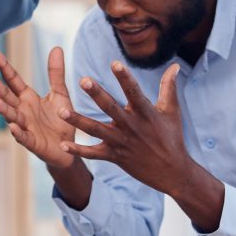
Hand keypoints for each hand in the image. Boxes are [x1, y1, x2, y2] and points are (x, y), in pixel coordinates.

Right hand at [0, 47, 75, 169]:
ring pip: (11, 116)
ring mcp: (25, 126)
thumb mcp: (60, 93)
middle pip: (5, 95)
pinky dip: (18, 133)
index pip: (12, 80)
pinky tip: (13, 128)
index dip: (4, 68)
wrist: (69, 147)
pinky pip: (23, 137)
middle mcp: (22, 110)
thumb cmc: (60, 120)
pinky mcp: (33, 143)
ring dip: (3, 109)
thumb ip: (56, 73)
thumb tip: (56, 47)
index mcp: (26, 97)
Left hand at [61, 62, 223, 229]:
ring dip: (78, 121)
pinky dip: (79, 151)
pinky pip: (94, 154)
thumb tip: (175, 65)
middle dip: (97, 94)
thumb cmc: (172, 138)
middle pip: (111, 108)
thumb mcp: (172, 111)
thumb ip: (169, 87)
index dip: (124, 78)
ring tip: (60, 112)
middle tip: (83, 80)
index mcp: (145, 113)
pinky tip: (63, 145)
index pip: (134, 92)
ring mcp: (121, 142)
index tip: (115, 63)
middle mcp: (131, 126)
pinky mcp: (115, 157)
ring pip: (96, 130)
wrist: (172, 172)